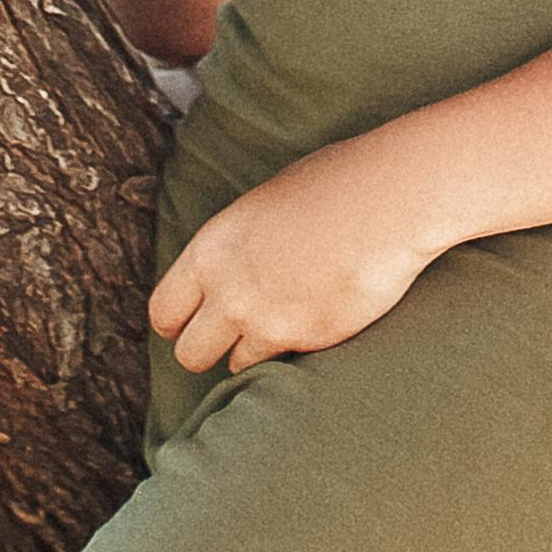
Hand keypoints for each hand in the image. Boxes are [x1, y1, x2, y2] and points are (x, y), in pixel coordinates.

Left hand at [149, 134, 440, 375]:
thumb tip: (230, 268)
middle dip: (208, 348)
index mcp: (211, 250)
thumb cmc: (333, 183)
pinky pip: (285, 366)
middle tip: (233, 335)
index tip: (193, 321)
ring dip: (254, 353)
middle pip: (189, 355)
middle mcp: (230, 293)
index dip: (176, 321)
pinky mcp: (309, 342)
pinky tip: (315, 322)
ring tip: (282, 323)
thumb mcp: (263, 205)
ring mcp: (269, 322)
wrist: (389, 199)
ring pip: (236, 368)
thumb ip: (236, 247)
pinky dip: (294, 353)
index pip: (162, 312)